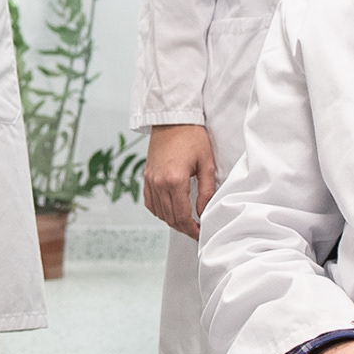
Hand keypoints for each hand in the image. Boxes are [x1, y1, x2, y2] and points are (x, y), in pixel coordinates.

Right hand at [142, 124, 217, 238]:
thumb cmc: (192, 137)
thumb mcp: (206, 163)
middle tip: (196, 230)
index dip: (192, 229)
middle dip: (184, 228)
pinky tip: (170, 210)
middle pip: (170, 218)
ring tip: (186, 222)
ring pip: (159, 212)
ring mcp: (150, 180)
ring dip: (172, 221)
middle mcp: (159, 182)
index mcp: (175, 180)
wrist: (173, 119)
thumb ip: (206, 191)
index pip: (182, 216)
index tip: (200, 233)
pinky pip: (150, 202)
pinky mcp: (146, 176)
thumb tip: (203, 212)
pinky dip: (159, 211)